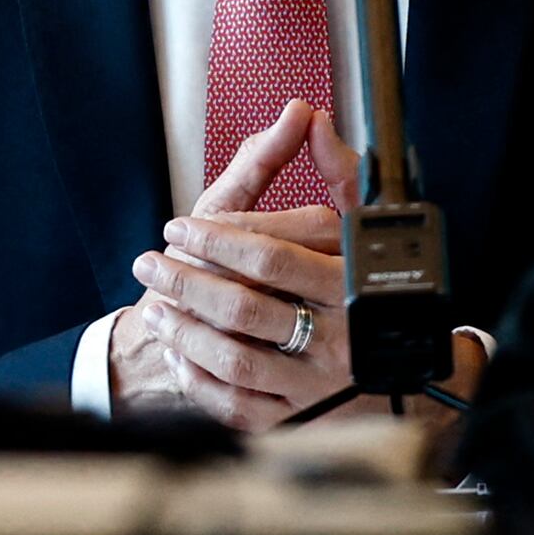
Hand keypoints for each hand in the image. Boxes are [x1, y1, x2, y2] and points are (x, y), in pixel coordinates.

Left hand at [114, 100, 363, 428]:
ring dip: (182, 328)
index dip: (217, 237)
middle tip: (150, 263)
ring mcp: (317, 381)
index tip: (179, 226)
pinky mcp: (297, 418)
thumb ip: (323, 168)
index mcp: (348, 280)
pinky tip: (180, 351)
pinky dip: (198, 376)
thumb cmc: (340, 286)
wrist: (384, 380)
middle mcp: (338, 334)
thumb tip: (302, 116)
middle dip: (185, 279)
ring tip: (156, 305)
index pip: (271, 254)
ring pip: (234, 355)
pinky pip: (236, 402)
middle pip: (245, 304)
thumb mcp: (337, 224)